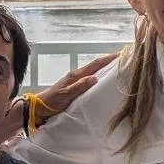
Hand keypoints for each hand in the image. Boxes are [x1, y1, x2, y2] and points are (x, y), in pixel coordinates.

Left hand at [0, 52, 118, 144]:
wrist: (38, 109)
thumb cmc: (51, 102)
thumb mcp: (66, 95)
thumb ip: (79, 86)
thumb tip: (96, 77)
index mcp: (76, 76)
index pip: (96, 64)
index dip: (109, 58)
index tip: (122, 53)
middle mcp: (77, 76)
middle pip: (97, 66)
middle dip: (110, 62)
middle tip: (125, 60)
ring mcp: (76, 82)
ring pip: (94, 73)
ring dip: (106, 70)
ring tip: (119, 70)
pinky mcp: (75, 89)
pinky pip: (90, 81)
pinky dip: (99, 79)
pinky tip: (104, 83)